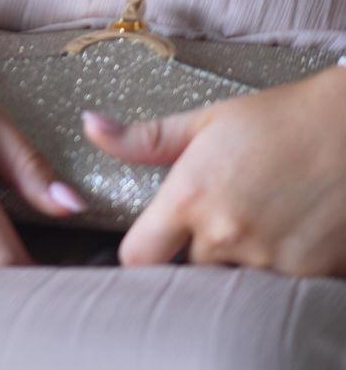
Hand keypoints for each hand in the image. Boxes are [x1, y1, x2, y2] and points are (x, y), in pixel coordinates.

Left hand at [87, 66, 345, 275]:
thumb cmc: (283, 119)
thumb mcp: (208, 120)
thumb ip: (144, 138)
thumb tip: (90, 127)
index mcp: (191, 199)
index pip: (138, 257)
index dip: (143, 251)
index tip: (155, 239)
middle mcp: (227, 236)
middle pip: (187, 271)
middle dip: (194, 251)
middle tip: (217, 218)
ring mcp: (272, 260)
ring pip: (233, 281)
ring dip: (237, 262)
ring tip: (255, 222)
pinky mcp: (314, 274)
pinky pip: (279, 286)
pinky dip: (278, 268)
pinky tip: (287, 233)